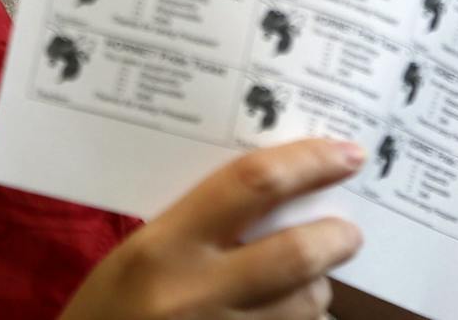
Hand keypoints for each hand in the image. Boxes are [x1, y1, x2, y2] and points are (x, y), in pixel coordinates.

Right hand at [59, 138, 363, 319]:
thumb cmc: (109, 307)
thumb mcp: (142, 254)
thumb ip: (200, 225)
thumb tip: (274, 197)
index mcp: (165, 245)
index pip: (251, 186)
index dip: (307, 164)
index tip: (345, 154)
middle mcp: (197, 292)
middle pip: (297, 253)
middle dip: (337, 237)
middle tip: (348, 230)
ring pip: (305, 306)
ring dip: (316, 289)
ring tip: (306, 281)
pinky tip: (282, 314)